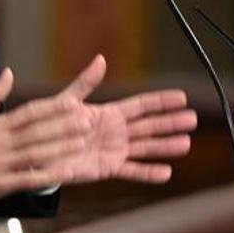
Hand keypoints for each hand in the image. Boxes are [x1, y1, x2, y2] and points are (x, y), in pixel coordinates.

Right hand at [0, 68, 92, 206]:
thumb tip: (9, 72)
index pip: (28, 114)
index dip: (51, 109)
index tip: (72, 104)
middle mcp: (0, 143)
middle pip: (36, 133)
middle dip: (62, 127)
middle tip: (87, 121)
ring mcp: (1, 164)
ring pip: (34, 154)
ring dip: (59, 149)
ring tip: (81, 144)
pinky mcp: (1, 184)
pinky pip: (27, 179)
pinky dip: (47, 177)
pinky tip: (65, 174)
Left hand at [42, 55, 197, 183]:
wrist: (40, 150)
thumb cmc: (52, 123)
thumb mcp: (67, 101)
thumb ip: (85, 82)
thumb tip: (100, 59)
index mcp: (110, 113)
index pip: (142, 105)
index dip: (162, 101)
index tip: (182, 97)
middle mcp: (116, 131)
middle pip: (150, 125)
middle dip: (171, 122)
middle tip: (193, 120)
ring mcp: (115, 149)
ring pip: (146, 147)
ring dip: (166, 146)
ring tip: (186, 144)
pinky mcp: (109, 167)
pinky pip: (132, 170)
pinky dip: (149, 173)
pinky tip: (166, 173)